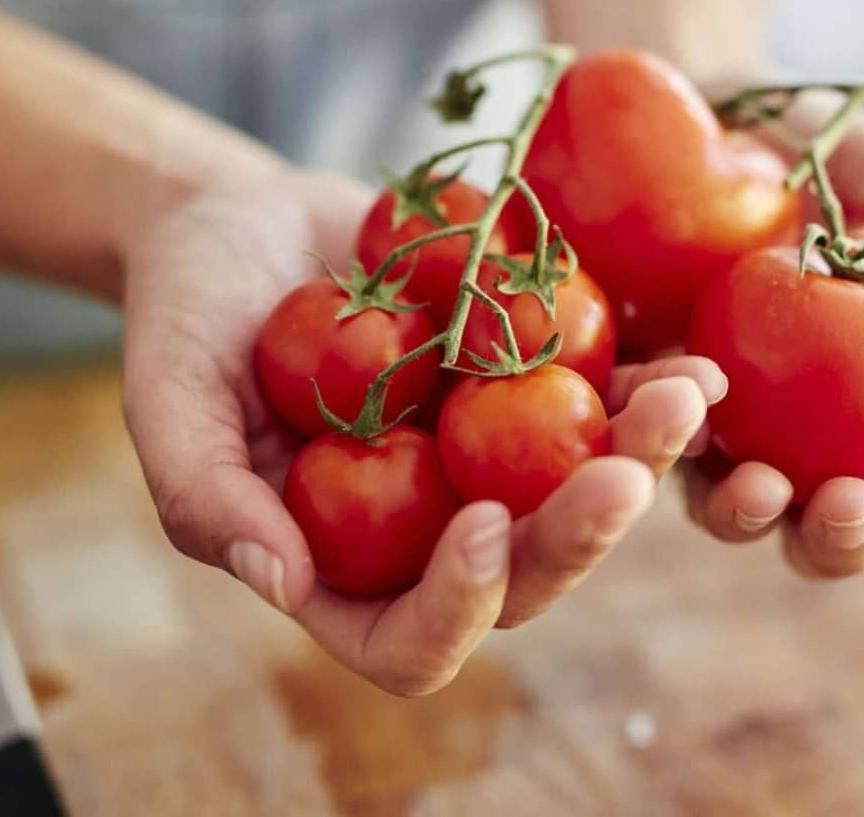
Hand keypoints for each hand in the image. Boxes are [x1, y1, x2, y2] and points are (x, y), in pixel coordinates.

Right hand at [119, 167, 712, 694]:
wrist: (241, 221)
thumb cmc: (186, 315)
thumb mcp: (167, 398)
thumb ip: (206, 496)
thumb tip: (284, 584)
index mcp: (345, 571)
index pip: (412, 642)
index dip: (455, 606)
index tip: (481, 525)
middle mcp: (431, 533)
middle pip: (526, 578)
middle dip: (580, 536)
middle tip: (623, 475)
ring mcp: (490, 465)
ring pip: (584, 496)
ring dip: (643, 461)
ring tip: (686, 400)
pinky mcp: (530, 390)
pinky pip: (604, 406)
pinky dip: (650, 387)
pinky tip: (695, 358)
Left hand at [680, 94, 863, 577]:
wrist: (677, 109)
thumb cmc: (797, 140)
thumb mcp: (862, 158)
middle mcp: (803, 428)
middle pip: (833, 518)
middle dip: (847, 536)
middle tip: (852, 504)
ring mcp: (716, 425)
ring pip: (734, 509)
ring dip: (751, 515)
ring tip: (758, 488)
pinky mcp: (634, 401)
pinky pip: (645, 439)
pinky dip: (662, 437)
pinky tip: (678, 408)